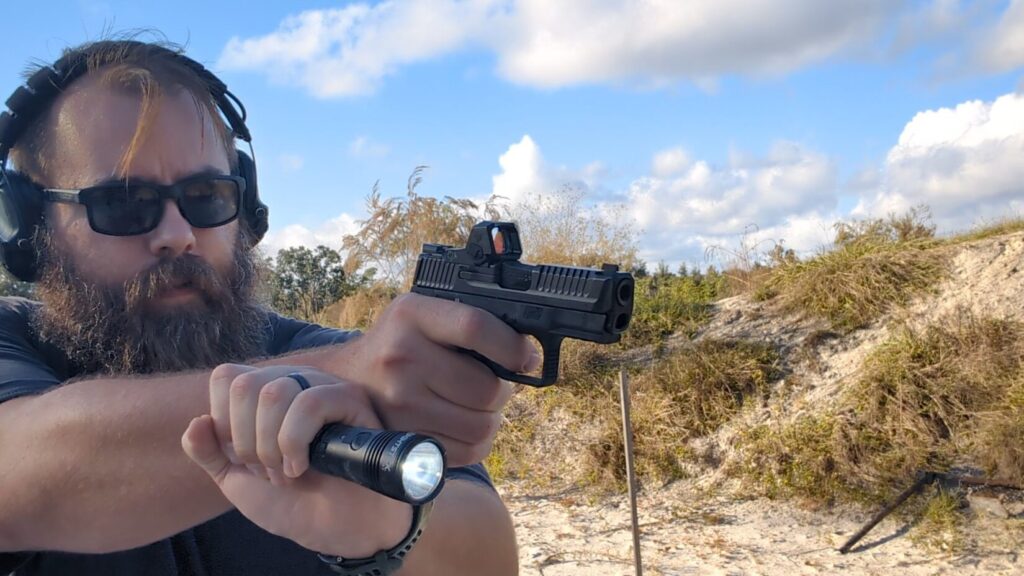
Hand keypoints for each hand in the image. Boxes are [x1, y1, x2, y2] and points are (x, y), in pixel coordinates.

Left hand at [181, 364, 411, 556]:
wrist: (334, 528)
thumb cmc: (292, 501)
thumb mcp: (236, 479)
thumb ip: (208, 452)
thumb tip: (196, 422)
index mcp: (264, 391)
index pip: (226, 377)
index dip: (225, 423)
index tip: (245, 459)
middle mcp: (293, 380)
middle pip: (245, 385)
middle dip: (248, 441)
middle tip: (269, 470)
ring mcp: (323, 387)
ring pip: (275, 392)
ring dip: (272, 446)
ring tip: (288, 472)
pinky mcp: (350, 400)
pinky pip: (309, 404)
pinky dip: (295, 443)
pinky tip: (304, 466)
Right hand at [326, 293, 538, 466]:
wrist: (342, 381)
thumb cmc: (398, 345)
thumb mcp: (422, 316)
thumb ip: (467, 322)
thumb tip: (526, 355)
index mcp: (411, 314)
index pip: (475, 327)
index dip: (512, 346)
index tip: (525, 358)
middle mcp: (400, 356)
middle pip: (486, 387)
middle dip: (502, 390)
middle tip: (493, 384)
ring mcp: (399, 402)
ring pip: (481, 424)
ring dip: (491, 418)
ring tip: (477, 406)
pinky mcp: (403, 438)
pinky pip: (465, 452)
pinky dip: (475, 443)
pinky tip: (462, 426)